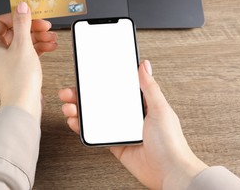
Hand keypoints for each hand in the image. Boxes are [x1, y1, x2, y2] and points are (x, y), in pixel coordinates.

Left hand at [0, 2, 57, 121]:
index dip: (16, 17)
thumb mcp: (23, 46)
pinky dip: (38, 48)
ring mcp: (6, 62)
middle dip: (31, 28)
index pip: (0, 22)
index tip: (31, 15)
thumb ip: (22, 24)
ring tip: (52, 37)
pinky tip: (50, 46)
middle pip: (13, 32)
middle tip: (45, 26)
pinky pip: (26, 53)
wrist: (24, 106)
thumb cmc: (19, 81)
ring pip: (22, 42)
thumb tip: (20, 6)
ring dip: (38, 38)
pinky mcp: (16, 69)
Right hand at [59, 60, 207, 188]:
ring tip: (68, 106)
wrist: (169, 172)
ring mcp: (120, 130)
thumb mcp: (160, 109)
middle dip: (82, 95)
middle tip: (69, 92)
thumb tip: (144, 65)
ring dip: (79, 110)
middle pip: (100, 101)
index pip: (115, 88)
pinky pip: (95, 133)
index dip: (99, 82)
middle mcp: (128, 115)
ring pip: (94, 116)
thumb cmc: (171, 142)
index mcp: (141, 104)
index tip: (86, 76)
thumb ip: (149, 87)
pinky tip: (74, 121)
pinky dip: (82, 127)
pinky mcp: (114, 144)